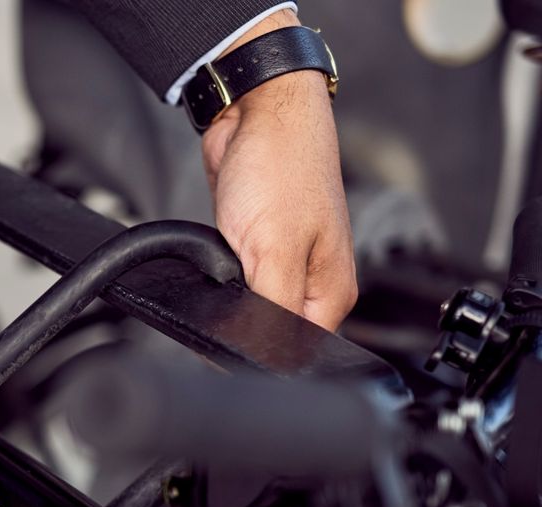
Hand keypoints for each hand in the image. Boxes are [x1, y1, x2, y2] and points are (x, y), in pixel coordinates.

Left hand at [201, 10, 356, 330]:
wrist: (254, 111)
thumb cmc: (281, 164)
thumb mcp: (274, 249)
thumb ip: (271, 309)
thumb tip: (264, 354)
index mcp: (331, 292)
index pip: (297, 351)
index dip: (260, 356)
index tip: (228, 349)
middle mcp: (312, 281)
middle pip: (272, 330)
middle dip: (242, 323)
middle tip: (223, 299)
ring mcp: (284, 262)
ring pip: (251, 305)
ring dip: (230, 298)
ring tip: (223, 270)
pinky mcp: (255, 245)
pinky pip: (236, 278)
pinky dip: (221, 275)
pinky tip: (214, 260)